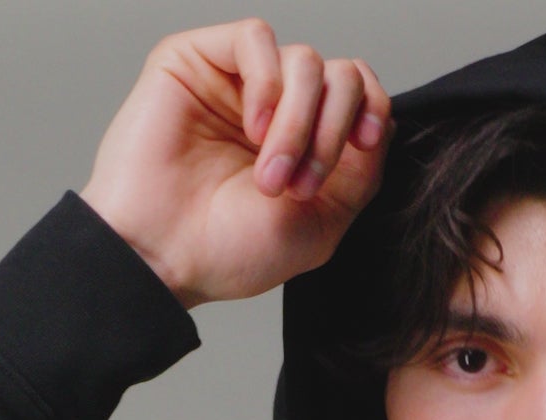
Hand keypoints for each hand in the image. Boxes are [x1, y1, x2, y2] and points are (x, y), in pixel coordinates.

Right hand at [78, 17, 393, 308]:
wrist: (163, 256)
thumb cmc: (227, 253)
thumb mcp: (320, 227)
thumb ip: (361, 175)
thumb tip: (382, 125)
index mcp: (309, 147)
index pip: (362, 97)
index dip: (373, 112)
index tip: (362, 147)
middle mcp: (279, 110)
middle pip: (343, 75)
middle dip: (332, 129)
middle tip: (300, 183)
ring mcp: (240, 83)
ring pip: (306, 60)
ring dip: (299, 122)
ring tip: (269, 175)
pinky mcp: (199, 59)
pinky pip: (257, 38)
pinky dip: (266, 84)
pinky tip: (251, 128)